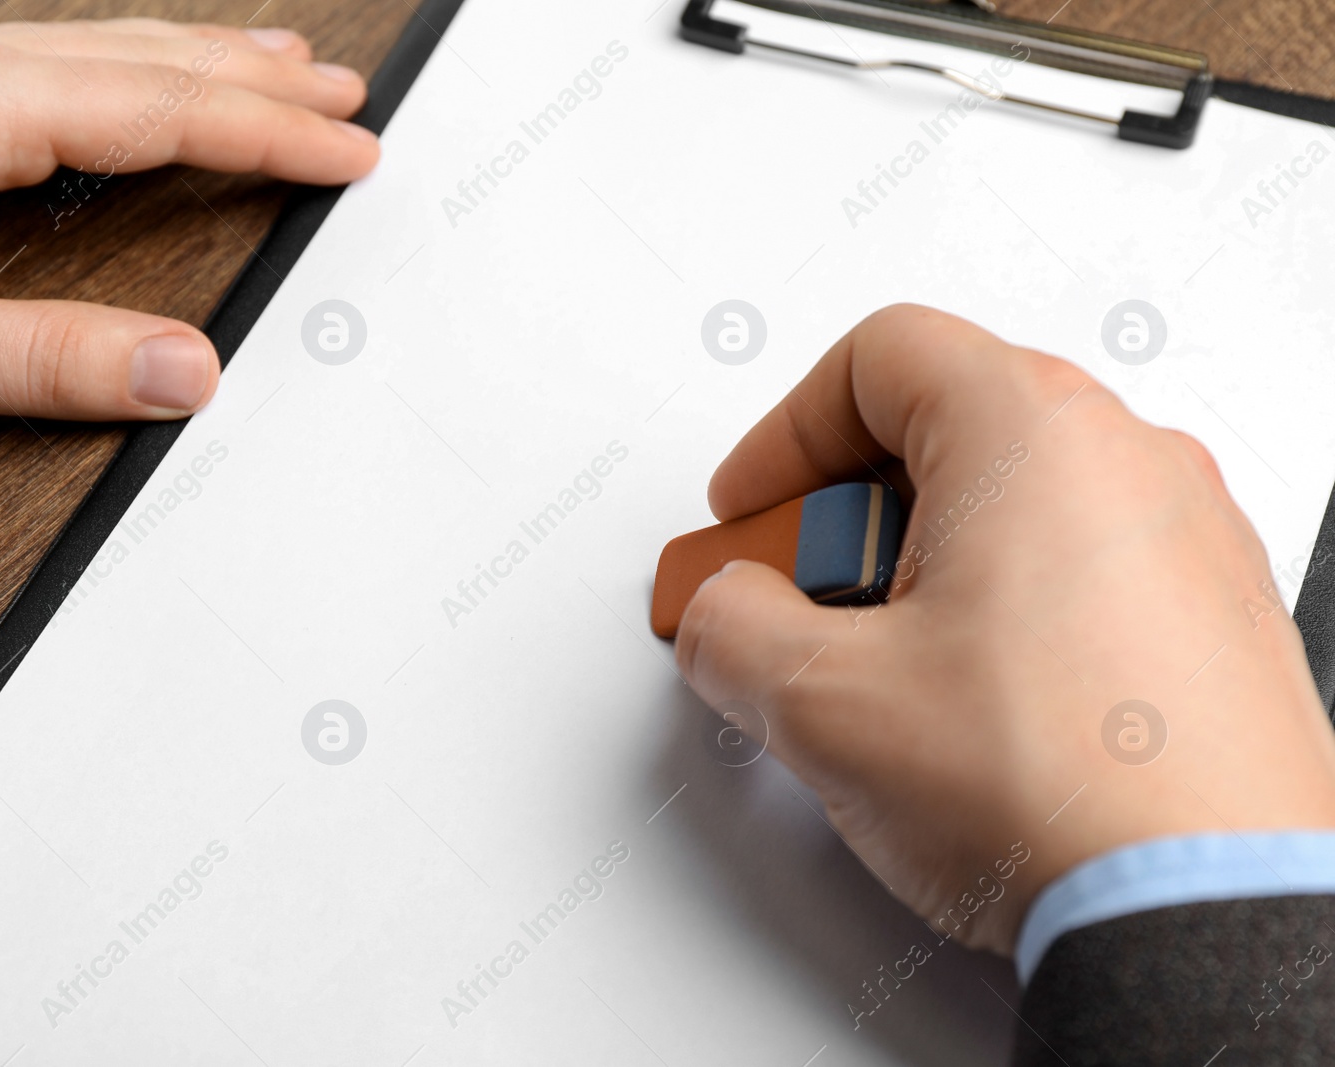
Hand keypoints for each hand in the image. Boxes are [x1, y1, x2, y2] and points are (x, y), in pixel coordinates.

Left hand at [0, 18, 377, 426]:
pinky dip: (120, 68)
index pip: (158, 109)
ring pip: (92, 46)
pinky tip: (127, 82)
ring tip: (273, 60)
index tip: (350, 148)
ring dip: (195, 55)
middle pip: (139, 54)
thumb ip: (50, 363)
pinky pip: (43, 61)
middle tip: (343, 90)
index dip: (269, 132)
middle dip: (254, 72)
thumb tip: (188, 370)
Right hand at [673, 304, 1334, 954]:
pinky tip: (967, 708)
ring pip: (1012, 503)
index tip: (750, 510)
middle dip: (842, 516)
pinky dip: (1000, 607)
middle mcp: (1129, 460)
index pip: (878, 357)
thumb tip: (724, 615)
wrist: (1204, 915)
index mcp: (1032, 432)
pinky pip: (1078, 567)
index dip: (783, 433)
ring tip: (881, 672)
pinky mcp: (1214, 618)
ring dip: (917, 567)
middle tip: (796, 604)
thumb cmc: (1061, 790)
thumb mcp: (822, 702)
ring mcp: (1188, 538)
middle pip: (943, 428)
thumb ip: (728, 628)